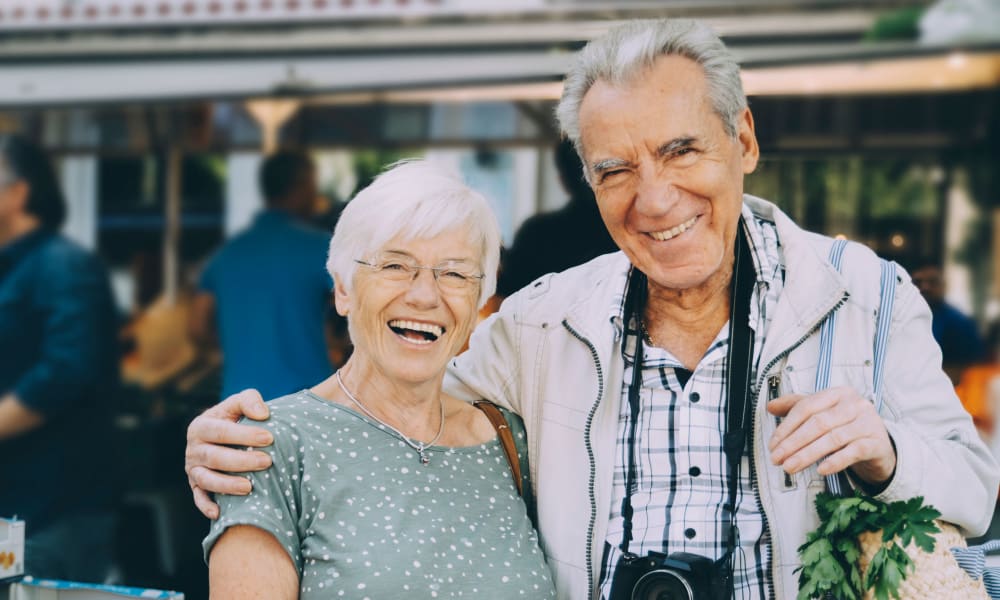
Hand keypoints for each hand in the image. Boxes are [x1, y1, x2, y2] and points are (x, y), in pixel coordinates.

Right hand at [185, 389, 272, 518]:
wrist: (226, 436)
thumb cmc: (236, 418)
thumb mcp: (239, 403)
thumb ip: (249, 400)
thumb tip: (263, 414)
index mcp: (201, 425)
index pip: (220, 431)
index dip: (244, 435)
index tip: (269, 438)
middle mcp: (193, 448)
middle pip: (214, 457)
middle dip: (241, 461)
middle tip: (267, 462)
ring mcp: (193, 469)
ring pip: (206, 479)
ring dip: (226, 485)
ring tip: (249, 488)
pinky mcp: (196, 486)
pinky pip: (198, 498)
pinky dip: (206, 506)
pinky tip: (219, 513)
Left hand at [767, 386, 895, 486]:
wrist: (879, 446)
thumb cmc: (846, 427)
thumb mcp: (822, 413)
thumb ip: (796, 407)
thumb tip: (770, 406)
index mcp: (837, 393)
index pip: (806, 407)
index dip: (786, 426)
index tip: (773, 444)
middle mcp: (854, 404)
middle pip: (818, 423)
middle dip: (793, 443)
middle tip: (777, 458)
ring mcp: (868, 423)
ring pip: (833, 438)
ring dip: (807, 455)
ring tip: (791, 467)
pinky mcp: (877, 443)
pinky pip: (853, 451)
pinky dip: (835, 461)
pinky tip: (821, 470)